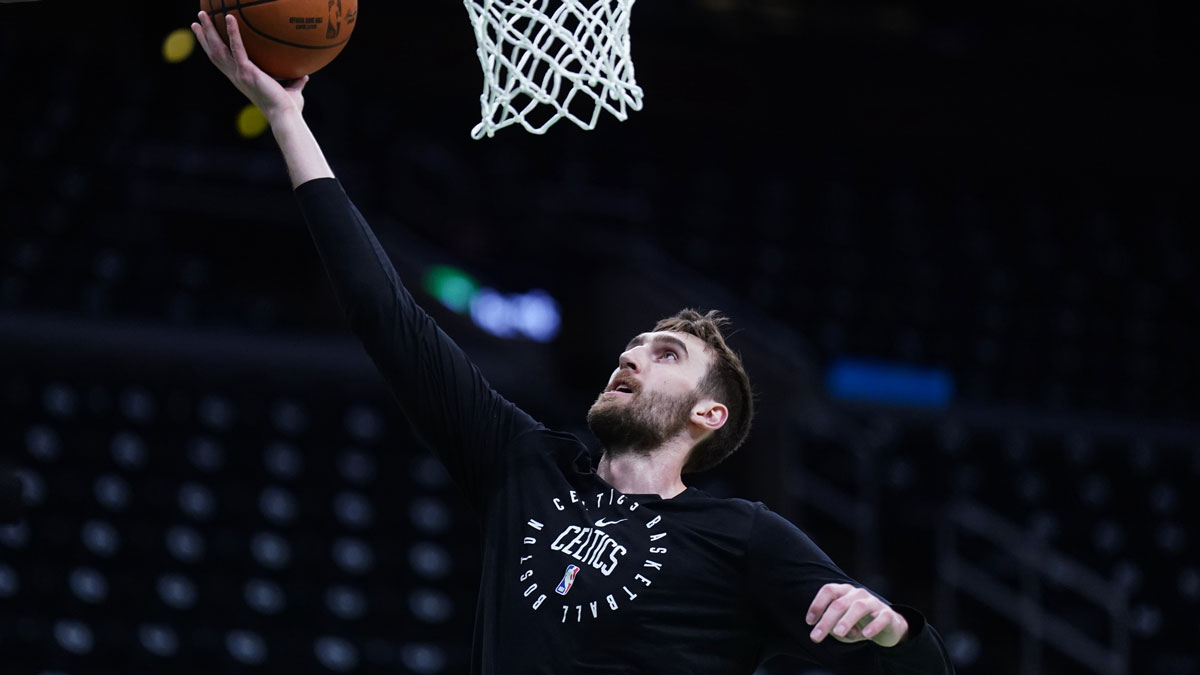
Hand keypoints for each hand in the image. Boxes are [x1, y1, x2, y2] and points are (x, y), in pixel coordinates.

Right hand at [190, 11, 307, 121]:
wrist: (285, 116)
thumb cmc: (288, 108)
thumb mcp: (291, 91)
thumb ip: (295, 82)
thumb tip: (305, 74)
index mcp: (242, 79)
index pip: (222, 62)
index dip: (212, 49)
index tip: (204, 36)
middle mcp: (236, 76)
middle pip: (214, 53)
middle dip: (204, 37)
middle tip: (196, 21)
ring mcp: (239, 73)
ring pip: (218, 48)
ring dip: (209, 30)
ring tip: (203, 13)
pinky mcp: (246, 71)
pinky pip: (237, 47)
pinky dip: (233, 32)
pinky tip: (230, 17)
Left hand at [805, 583, 908, 647]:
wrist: (887, 627)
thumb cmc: (857, 624)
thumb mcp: (841, 625)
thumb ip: (833, 627)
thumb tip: (832, 630)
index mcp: (844, 592)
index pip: (829, 590)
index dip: (817, 604)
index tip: (810, 622)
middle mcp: (858, 593)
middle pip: (840, 603)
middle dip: (826, 621)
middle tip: (816, 637)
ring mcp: (874, 602)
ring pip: (859, 607)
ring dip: (847, 620)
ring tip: (838, 633)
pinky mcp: (887, 614)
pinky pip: (881, 617)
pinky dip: (873, 625)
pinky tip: (865, 634)